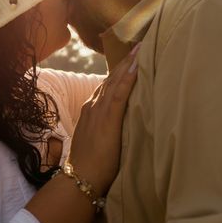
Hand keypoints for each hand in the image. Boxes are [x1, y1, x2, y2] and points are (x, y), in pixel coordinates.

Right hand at [68, 44, 139, 193]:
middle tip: (139, 43)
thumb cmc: (92, 166)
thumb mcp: (99, 141)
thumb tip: (122, 125)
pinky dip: (128, 77)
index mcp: (91, 110)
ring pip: (115, 81)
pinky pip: (119, 93)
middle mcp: (93, 106)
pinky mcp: (106, 119)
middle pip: (111, 78)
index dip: (119, 71)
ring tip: (141, 47)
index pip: (107, 85)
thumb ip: (108, 129)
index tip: (131, 56)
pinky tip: (137, 64)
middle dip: (125, 60)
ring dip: (128, 63)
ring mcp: (98, 111)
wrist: (80, 179)